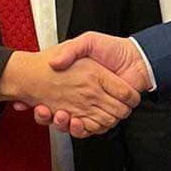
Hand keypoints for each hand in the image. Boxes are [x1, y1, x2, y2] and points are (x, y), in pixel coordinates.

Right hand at [0, 43, 139, 136]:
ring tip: (58, 115)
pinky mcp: (103, 114)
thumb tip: (54, 62)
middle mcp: (83, 95)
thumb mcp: (87, 41)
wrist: (135, 58)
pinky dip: (80, 129)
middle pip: (58, 114)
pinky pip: (89, 128)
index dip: (42, 102)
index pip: (51, 96)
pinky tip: (74, 121)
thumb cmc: (112, 49)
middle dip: (48, 116)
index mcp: (77, 80)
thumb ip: (71, 50)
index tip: (34, 102)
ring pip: (71, 123)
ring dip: (62, 123)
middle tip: (42, 110)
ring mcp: (92, 106)